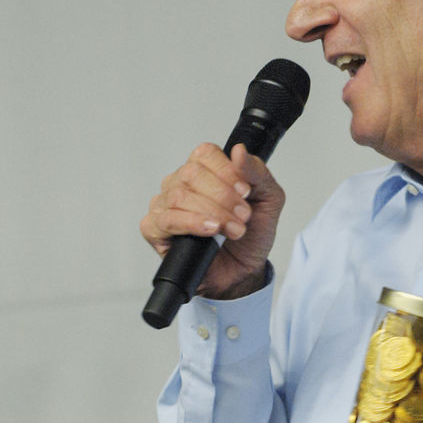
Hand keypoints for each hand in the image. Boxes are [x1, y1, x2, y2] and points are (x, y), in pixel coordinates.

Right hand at [139, 143, 283, 300]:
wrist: (243, 272)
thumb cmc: (251, 234)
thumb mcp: (268, 199)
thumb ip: (257, 172)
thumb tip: (239, 151)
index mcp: (205, 169)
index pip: (205, 154)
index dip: (227, 172)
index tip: (246, 192)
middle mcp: (180, 183)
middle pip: (191, 174)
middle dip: (223, 197)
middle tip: (243, 216)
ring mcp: (164, 205)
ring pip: (179, 195)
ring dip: (212, 213)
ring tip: (233, 230)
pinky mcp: (154, 229)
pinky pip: (165, 220)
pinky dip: (191, 223)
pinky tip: (209, 231)